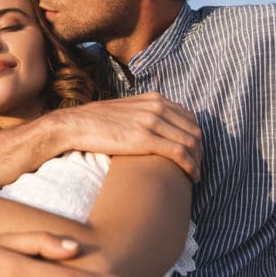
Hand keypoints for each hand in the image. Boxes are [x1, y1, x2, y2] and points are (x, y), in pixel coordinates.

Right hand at [55, 92, 202, 181]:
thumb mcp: (124, 110)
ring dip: (198, 161)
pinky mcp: (145, 139)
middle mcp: (157, 107)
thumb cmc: (95, 122)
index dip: (195, 136)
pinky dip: (190, 166)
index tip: (193, 152)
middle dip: (200, 150)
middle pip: (194, 129)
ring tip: (195, 175)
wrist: (75, 125)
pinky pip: (179, 153)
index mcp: (154, 99)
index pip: (189, 117)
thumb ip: (142, 113)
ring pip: (191, 142)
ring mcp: (152, 122)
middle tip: (197, 167)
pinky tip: (191, 177)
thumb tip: (151, 128)